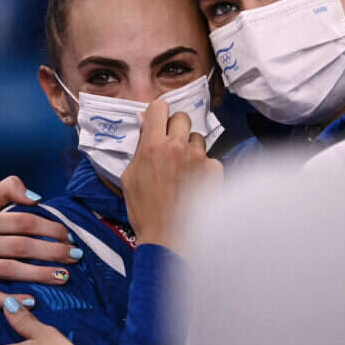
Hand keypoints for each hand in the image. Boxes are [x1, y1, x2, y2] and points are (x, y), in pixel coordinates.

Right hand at [0, 176, 81, 307]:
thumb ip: (9, 188)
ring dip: (40, 275)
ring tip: (65, 276)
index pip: (23, 222)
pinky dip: (11, 300)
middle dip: (52, 252)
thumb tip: (36, 197)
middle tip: (76, 256)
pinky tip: (33, 300)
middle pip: (21, 247)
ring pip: (10, 271)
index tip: (69, 236)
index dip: (49, 228)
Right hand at [121, 99, 222, 254]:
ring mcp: (199, 157)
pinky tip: (197, 184)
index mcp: (154, 145)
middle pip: (182, 117)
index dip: (158, 113)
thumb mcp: (130, 176)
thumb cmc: (144, 209)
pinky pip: (210, 160)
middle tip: (172, 145)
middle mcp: (178, 146)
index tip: (158, 122)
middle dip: (176, 128)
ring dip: (191, 148)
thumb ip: (139, 149)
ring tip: (185, 169)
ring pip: (198, 138)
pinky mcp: (215, 170)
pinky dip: (204, 169)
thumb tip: (146, 128)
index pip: (160, 107)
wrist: (169, 237)